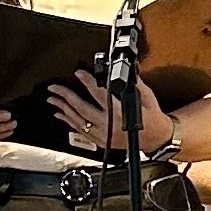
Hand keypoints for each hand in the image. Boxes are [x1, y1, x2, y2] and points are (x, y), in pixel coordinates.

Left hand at [47, 70, 173, 155]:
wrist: (157, 139)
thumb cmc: (153, 118)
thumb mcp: (147, 97)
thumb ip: (134, 83)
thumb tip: (123, 70)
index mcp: (120, 113)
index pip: (100, 94)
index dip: (88, 82)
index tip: (78, 73)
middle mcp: (109, 125)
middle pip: (82, 109)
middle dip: (66, 97)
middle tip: (55, 88)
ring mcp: (104, 135)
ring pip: (78, 121)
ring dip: (63, 109)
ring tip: (52, 99)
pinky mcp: (101, 141)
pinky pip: (81, 131)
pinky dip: (69, 122)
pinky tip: (61, 115)